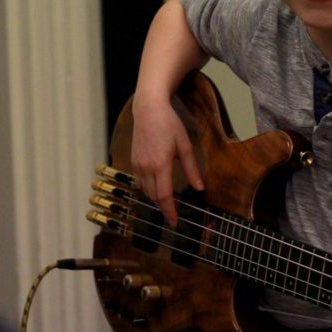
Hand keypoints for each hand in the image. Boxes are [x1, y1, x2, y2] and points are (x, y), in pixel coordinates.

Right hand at [130, 94, 202, 226]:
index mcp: (161, 165)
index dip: (170, 211)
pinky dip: (147, 189)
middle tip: (173, 214)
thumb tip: (199, 188)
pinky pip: (139, 182)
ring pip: (145, 190)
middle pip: (154, 196)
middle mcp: (146, 167)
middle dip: (163, 207)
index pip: (164, 196)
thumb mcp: (185, 145)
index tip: (174, 222)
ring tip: (166, 202)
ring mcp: (137, 164)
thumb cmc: (169, 125)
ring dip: (155, 198)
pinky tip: (156, 187)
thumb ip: (192, 168)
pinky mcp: (133, 161)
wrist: (148, 110)